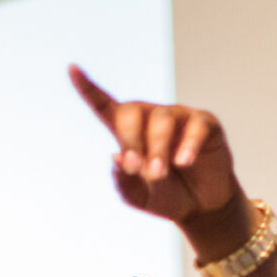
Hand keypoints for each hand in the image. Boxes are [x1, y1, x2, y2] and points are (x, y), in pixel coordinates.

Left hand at [70, 67, 243, 244]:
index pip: (104, 105)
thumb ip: (123, 181)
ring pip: (161, 120)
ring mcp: (179, 117)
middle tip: (139, 169)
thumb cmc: (166, 196)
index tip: (71, 69)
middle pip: (131, 111)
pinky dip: (187, 145)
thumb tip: (118, 155)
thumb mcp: (137, 197)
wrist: (201, 207)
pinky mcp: (204, 123)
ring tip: (159, 174)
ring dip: (157, 149)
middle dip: (131, 140)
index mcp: (128, 132)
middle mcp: (151, 118)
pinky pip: (194, 126)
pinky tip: (184, 162)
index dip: (87, 88)